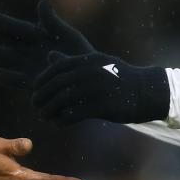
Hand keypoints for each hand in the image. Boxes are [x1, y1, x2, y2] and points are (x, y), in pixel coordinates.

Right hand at [0, 0, 93, 88]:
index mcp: (38, 36)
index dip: (7, 24)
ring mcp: (30, 66)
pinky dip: (9, 78)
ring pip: (9, 58)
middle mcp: (30, 50)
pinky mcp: (33, 83)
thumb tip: (42, 2)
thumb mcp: (67, 35)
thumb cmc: (79, 53)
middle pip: (9, 42)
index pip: (19, 28)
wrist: (88, 77)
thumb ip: (52, 22)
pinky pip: (18, 80)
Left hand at [32, 52, 169, 124]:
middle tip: (35, 105)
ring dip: (49, 110)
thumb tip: (50, 55)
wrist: (145, 91)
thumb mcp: (95, 63)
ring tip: (43, 116)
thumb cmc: (118, 77)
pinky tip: (58, 124)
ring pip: (62, 100)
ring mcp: (95, 89)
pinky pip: (74, 114)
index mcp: (87, 60)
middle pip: (56, 85)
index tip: (35, 89)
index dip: (42, 80)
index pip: (56, 68)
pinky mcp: (101, 106)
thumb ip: (71, 61)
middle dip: (42, 96)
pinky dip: (62, 120)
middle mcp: (89, 72)